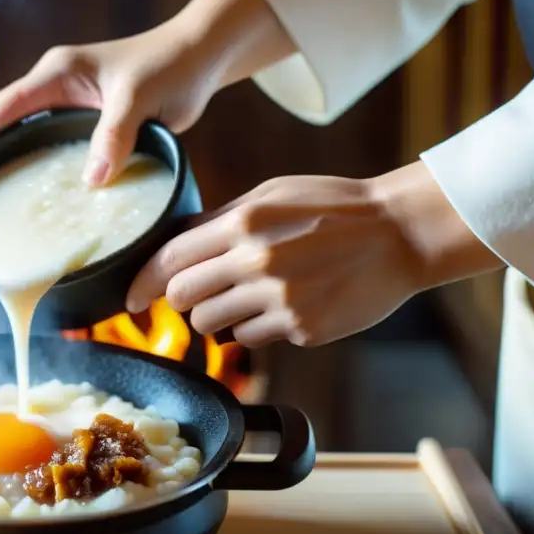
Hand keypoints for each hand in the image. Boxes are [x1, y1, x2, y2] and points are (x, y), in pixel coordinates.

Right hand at [0, 0, 295, 184]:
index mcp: (54, 74)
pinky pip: (33, 141)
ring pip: (5, 130)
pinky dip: (16, 163)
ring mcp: (59, 102)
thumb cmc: (171, 67)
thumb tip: (91, 181)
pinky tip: (16, 193)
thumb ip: (116, 135)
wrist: (198, 55)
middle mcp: (48, 86)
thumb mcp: (142, 99)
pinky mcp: (74, 119)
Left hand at [126, 162, 502, 347]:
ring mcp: (280, 299)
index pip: (169, 260)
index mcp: (244, 222)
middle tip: (199, 294)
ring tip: (250, 295)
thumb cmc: (334, 208)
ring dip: (217, 316)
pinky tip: (284, 305)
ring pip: (211, 326)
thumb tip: (172, 241)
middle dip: (181, 299)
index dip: (141, 282)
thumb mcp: (272, 194)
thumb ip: (220, 219)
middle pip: (181, 298)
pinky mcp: (302, 328)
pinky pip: (251, 338)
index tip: (131, 298)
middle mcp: (256, 262)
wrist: (402, 235)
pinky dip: (256, 327)